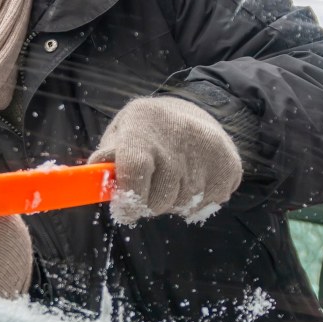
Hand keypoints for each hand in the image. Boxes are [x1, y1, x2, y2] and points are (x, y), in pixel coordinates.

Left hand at [89, 96, 242, 223]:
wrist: (192, 111)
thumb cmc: (145, 130)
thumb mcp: (119, 134)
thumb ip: (106, 159)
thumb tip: (92, 181)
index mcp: (143, 125)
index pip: (135, 170)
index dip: (129, 198)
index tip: (125, 210)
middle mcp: (179, 135)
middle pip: (161, 197)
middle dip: (151, 203)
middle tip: (150, 189)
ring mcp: (209, 150)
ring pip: (185, 204)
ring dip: (175, 201)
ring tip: (172, 179)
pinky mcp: (230, 165)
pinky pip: (209, 203)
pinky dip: (198, 200)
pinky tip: (193, 178)